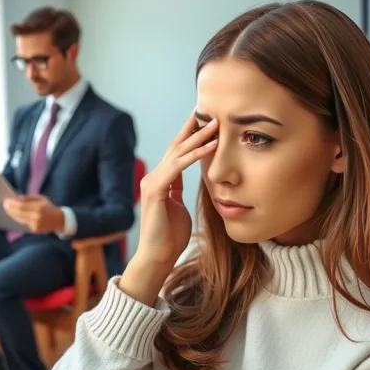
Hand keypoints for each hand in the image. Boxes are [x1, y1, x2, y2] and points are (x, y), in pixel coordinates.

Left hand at [3, 194, 65, 233]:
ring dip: (12, 214)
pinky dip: (18, 218)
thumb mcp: (40, 198)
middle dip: (10, 209)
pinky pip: (23, 223)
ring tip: (7, 210)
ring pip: (19, 219)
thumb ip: (28, 198)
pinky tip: (14, 215)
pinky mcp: (34, 230)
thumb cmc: (48, 207)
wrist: (59, 220)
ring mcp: (35, 224)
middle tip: (4, 205)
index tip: (6, 201)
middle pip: (18, 213)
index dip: (12, 204)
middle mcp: (36, 217)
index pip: (21, 206)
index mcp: (38, 207)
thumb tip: (15, 199)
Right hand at [119, 113, 218, 305]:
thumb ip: (180, 190)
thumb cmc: (169, 237)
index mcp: (161, 181)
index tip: (204, 120)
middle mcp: (154, 177)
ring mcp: (152, 182)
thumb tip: (190, 179)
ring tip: (216, 124)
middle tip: (210, 112)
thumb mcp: (178, 207)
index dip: (190, 136)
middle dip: (194, 128)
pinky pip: (178, 167)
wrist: (157, 257)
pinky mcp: (155, 190)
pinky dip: (195, 155)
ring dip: (198, 137)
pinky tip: (210, 146)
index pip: (177, 152)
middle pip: (176, 146)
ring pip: (178, 153)